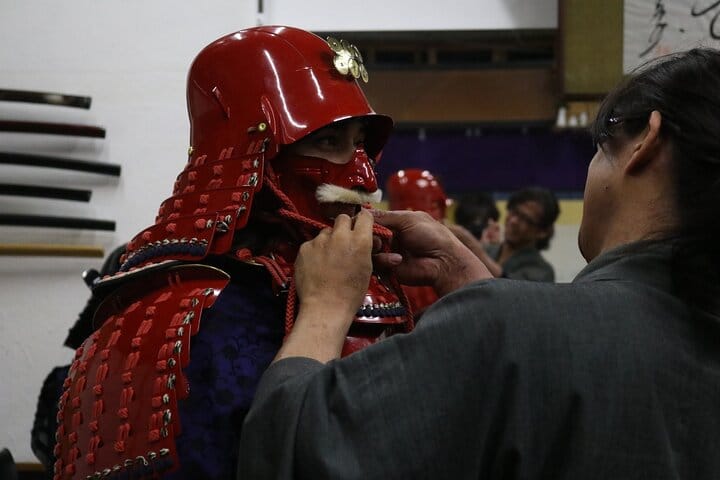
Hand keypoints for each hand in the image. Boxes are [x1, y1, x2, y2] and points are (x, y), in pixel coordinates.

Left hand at [275, 210, 373, 362]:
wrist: (325, 307)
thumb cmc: (350, 294)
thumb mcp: (366, 270)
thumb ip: (366, 250)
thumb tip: (368, 240)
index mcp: (360, 241)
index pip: (364, 216)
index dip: (363, 221)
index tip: (360, 226)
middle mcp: (340, 236)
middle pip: (343, 218)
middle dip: (344, 227)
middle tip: (344, 241)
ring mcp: (320, 240)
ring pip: (326, 231)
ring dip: (328, 240)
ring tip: (328, 258)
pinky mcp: (304, 247)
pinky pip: (312, 243)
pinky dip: (315, 251)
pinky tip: (316, 265)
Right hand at [372, 210, 491, 296]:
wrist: (444, 262)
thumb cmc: (432, 236)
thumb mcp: (409, 219)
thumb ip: (385, 216)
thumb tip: (363, 212)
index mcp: (395, 223)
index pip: (372, 220)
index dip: (364, 221)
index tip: (358, 220)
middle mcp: (390, 238)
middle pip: (366, 235)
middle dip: (369, 235)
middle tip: (376, 237)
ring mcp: (388, 253)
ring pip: (368, 250)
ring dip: (375, 247)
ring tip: (384, 247)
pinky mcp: (388, 269)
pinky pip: (375, 264)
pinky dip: (383, 260)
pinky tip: (396, 260)